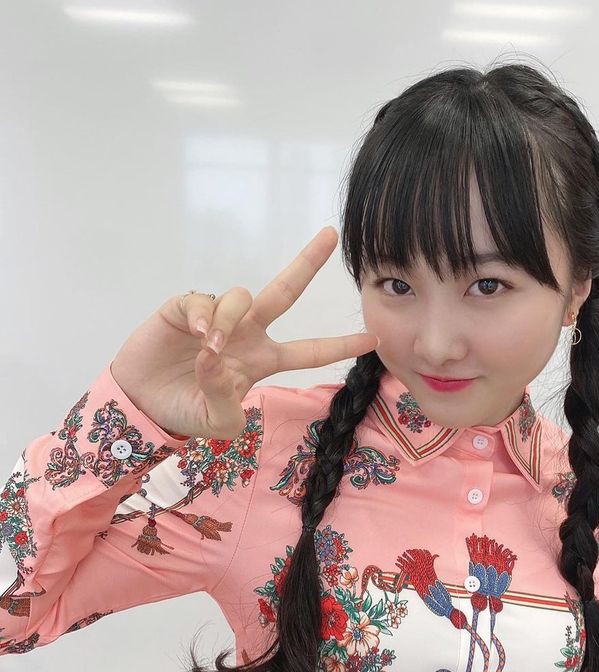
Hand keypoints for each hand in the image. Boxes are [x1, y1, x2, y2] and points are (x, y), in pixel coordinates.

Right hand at [110, 226, 377, 439]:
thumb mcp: (216, 422)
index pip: (308, 352)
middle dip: (307, 263)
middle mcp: (246, 333)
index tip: (372, 339)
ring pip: (241, 297)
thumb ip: (227, 402)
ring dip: (230, 319)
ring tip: (211, 347)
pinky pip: (203, 300)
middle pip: (284, 292)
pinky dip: (203, 315)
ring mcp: (216, 317)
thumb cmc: (184, 411)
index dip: (339, 346)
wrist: (140, 402)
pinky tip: (195, 334)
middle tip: (330, 235)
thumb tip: (218, 357)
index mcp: (261, 360)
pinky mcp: (184, 308)